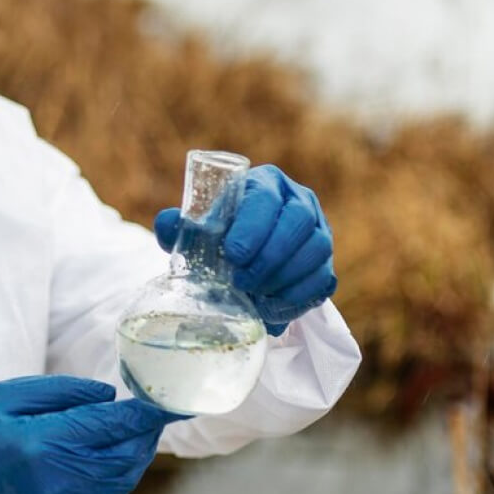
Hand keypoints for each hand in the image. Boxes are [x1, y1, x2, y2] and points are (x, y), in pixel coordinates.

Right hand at [0, 376, 184, 493]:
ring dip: (137, 455)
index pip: (112, 425)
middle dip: (145, 433)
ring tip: (137, 432)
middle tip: (151, 412)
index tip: (166, 400)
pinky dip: (120, 476)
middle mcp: (59, 480)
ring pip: (121, 480)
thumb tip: (107, 396)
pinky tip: (115, 458)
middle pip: (126, 456)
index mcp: (42, 443)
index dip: (145, 412)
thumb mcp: (1, 398)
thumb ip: (58, 392)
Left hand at [155, 164, 335, 335]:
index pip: (266, 198)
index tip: (233, 254)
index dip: (253, 226)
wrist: (245, 259)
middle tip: (243, 282)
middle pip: (298, 222)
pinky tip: (274, 309)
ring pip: (316, 249)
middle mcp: (299, 201)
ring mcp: (318, 231)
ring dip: (285, 278)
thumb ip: (178, 226)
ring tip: (256, 296)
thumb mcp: (197, 230)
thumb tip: (167, 225)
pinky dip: (298, 298)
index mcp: (266, 184)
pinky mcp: (326, 263)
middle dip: (270, 256)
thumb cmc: (220, 236)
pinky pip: (323, 279)